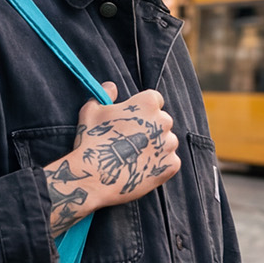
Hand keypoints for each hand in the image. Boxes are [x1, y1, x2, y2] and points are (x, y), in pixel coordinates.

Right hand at [39, 83, 179, 233]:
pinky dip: (158, 165)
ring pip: (167, 142)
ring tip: (135, 156)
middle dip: (150, 128)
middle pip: (162, 121)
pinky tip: (141, 168)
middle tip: (131, 141)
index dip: (143, 110)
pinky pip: (169, 161)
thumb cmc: (92, 140)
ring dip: (156, 146)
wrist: (95, 176)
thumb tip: (112, 86)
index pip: (155, 100)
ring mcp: (169, 144)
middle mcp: (163, 121)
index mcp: (148, 103)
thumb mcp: (92, 110)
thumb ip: (105, 93)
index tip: (133, 120)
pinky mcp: (171, 164)